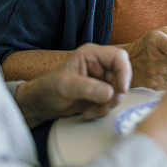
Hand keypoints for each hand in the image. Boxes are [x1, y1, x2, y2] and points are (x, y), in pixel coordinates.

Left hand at [15, 43, 131, 128]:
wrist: (41, 104)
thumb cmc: (48, 88)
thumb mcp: (66, 86)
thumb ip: (88, 88)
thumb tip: (110, 93)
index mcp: (92, 55)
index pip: (119, 57)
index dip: (124, 72)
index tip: (121, 90)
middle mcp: (100, 65)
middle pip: (122, 77)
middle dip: (114, 95)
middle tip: (102, 107)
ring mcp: (102, 79)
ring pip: (118, 92)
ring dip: (107, 106)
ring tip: (89, 111)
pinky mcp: (101, 93)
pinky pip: (111, 102)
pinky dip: (102, 110)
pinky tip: (88, 112)